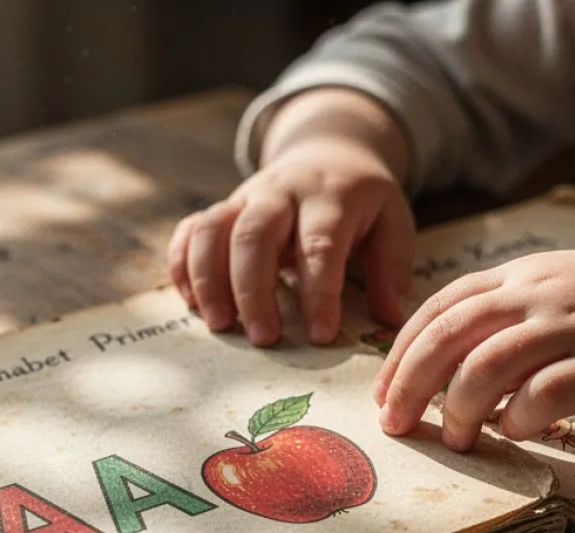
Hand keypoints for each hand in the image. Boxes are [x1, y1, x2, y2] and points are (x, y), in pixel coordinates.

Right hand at [167, 89, 414, 346]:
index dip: (318, 292)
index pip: (319, 245)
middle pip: (255, 235)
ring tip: (219, 324)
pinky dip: (182, 264)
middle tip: (263, 339)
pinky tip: (190, 302)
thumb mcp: (392, 221)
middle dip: (254, 290)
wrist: (329, 151)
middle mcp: (281, 192)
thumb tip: (391, 318)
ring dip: (209, 278)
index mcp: (330, 196)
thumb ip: (392, 267)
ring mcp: (245, 197)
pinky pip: (190, 230)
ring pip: (214, 230)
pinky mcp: (222, 208)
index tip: (320, 335)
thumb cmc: (362, 201)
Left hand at [372, 250, 574, 449]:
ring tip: (456, 437)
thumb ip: (501, 316)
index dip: (401, 352)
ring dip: (460, 408)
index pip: (440, 307)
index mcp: (520, 275)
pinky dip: (517, 419)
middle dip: (410, 385)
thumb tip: (438, 369)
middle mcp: (540, 294)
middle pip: (451, 336)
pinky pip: (545, 396)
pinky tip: (516, 430)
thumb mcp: (555, 290)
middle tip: (395, 425)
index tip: (382, 393)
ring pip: (489, 365)